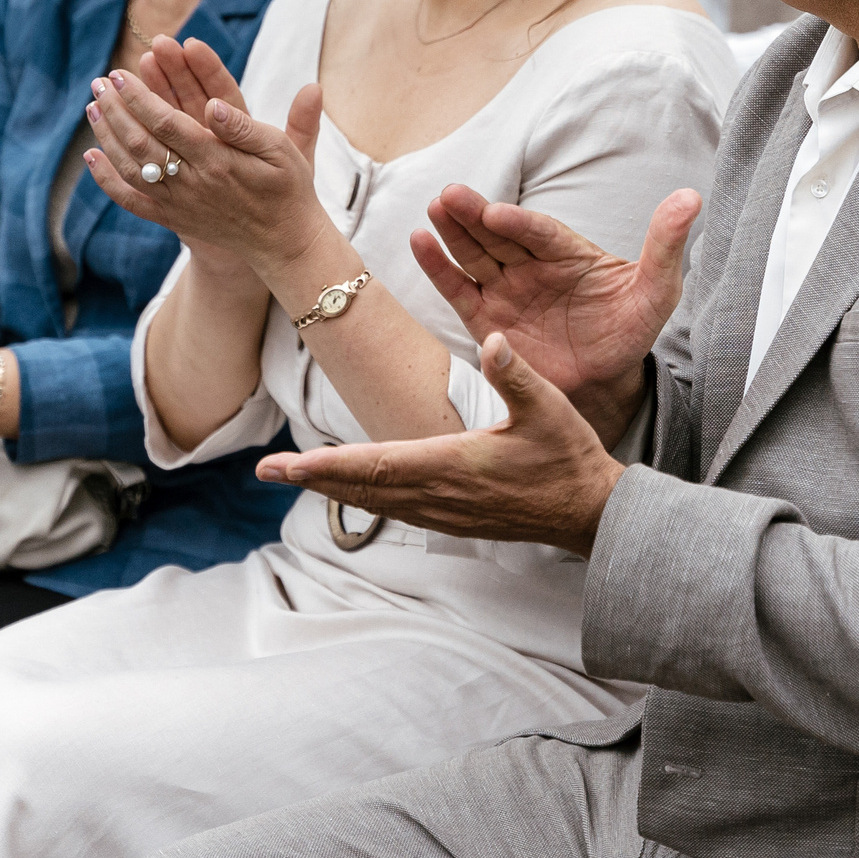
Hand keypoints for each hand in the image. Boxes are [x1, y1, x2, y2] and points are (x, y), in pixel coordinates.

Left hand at [117, 37, 265, 288]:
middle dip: (117, 110)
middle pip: (141, 142)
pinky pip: (132, 201)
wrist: (284, 242)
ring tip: (93, 107)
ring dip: (107, 136)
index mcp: (218, 160)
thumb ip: (245, 127)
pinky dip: (107, 180)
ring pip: (131, 167)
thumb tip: (213, 104)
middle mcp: (192, 183)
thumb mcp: (282, 151)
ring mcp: (179, 203)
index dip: (140, 98)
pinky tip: (92, 156)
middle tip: (100, 83)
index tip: (122, 75)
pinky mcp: (173, 219)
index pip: (167, 123)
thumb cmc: (287, 189)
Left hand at [256, 334, 627, 556]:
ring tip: (295, 476)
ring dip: (334, 487)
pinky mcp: (453, 519)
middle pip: (362, 486)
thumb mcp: (549, 409)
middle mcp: (439, 495)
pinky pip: (396, 508)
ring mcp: (445, 512)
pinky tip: (353, 488)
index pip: (377, 465)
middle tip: (267, 472)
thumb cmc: (569, 459)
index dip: (328, 466)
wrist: (591, 513)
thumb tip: (492, 339)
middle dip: (312, 478)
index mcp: (453, 465)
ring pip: (376, 500)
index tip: (288, 466)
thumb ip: (517, 374)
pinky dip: (365, 496)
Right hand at [411, 185, 695, 444]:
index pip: (540, 232)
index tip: (498, 213)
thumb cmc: (629, 329)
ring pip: (474, 255)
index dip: (519, 222)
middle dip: (474, 216)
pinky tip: (420, 242)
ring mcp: (507, 289)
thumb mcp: (656, 290)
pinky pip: (458, 290)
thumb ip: (665, 246)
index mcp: (569, 253)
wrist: (606, 381)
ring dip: (453, 232)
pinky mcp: (486, 319)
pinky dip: (438, 267)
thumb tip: (691, 196)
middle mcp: (532, 265)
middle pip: (499, 235)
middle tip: (450, 195)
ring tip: (434, 209)